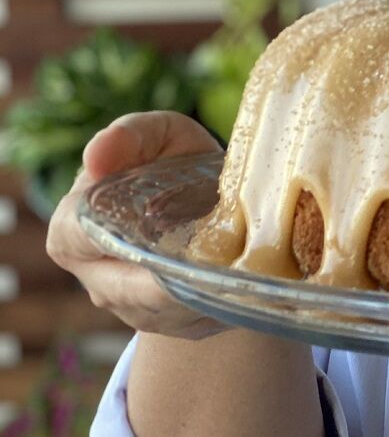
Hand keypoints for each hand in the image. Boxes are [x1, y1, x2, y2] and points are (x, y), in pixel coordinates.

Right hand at [46, 111, 226, 338]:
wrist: (217, 198)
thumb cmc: (176, 159)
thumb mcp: (159, 135)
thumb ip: (130, 135)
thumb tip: (96, 156)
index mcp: (75, 230)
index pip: (76, 240)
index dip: (107, 240)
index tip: (146, 240)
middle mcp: (100, 279)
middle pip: (130, 290)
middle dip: (169, 280)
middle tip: (207, 267)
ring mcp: (136, 310)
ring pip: (168, 312)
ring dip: (199, 294)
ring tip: (231, 273)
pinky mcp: (178, 325)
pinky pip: (197, 322)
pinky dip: (221, 303)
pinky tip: (242, 286)